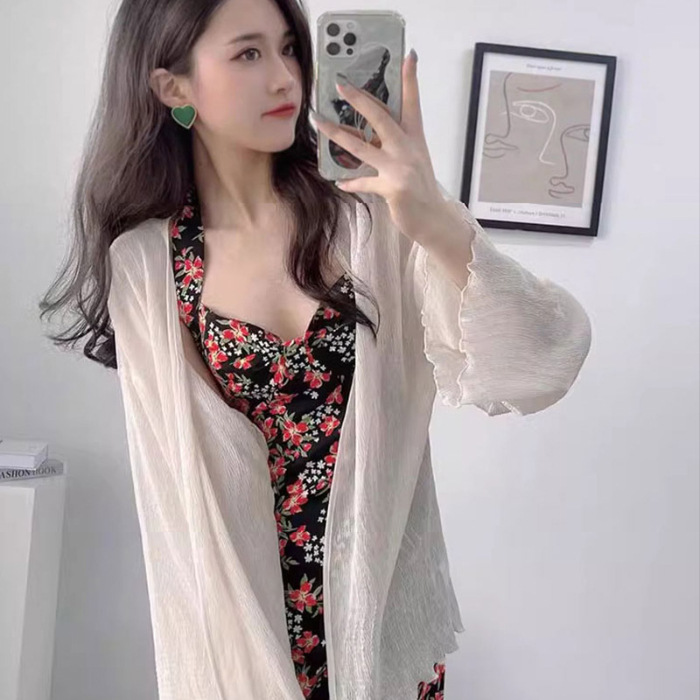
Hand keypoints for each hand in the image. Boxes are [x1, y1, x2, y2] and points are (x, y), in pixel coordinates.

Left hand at [310, 49, 443, 240]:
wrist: (432, 219)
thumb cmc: (419, 189)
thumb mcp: (412, 160)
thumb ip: (392, 145)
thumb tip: (365, 134)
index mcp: (415, 138)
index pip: (413, 103)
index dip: (411, 79)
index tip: (409, 55)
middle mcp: (408, 148)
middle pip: (381, 118)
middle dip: (359, 100)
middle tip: (341, 85)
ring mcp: (400, 168)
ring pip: (362, 147)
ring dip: (337, 135)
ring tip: (319, 124)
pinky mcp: (392, 188)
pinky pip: (363, 182)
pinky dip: (350, 183)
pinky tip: (339, 181)